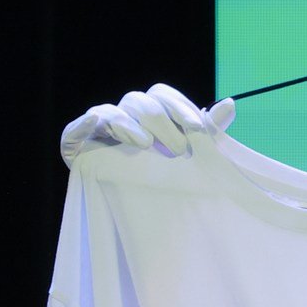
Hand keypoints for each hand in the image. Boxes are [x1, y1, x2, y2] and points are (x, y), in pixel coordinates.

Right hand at [59, 82, 217, 164]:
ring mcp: (99, 126)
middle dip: (162, 122)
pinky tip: (97, 124)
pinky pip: (79, 125)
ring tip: (145, 145)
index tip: (198, 129)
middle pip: (141, 102)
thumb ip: (207, 132)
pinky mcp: (76, 141)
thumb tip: (230, 103)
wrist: (132, 211)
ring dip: (131, 125)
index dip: (179, 107)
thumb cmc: (162, 178)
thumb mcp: (189, 156)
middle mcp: (125, 114)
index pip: (162, 95)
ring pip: (113, 111)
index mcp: (150, 113)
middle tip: (178, 149)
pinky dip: (88, 123)